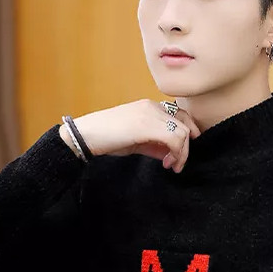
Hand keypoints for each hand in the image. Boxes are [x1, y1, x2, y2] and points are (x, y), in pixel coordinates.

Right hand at [59, 98, 200, 172]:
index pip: (181, 116)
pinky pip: (174, 138)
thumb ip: (155, 144)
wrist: (85, 135)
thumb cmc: (106, 138)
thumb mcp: (136, 140)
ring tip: (172, 165)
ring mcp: (150, 114)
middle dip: (186, 147)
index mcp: (149, 106)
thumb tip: (171, 154)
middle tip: (178, 163)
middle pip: (185, 123)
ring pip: (182, 132)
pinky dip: (176, 154)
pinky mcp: (146, 125)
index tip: (180, 154)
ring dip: (182, 153)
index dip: (187, 135)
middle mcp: (152, 106)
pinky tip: (167, 163)